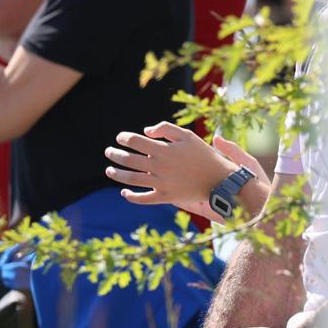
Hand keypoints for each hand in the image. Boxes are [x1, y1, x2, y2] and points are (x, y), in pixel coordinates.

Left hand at [106, 123, 262, 221]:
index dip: (124, 138)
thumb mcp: (187, 136)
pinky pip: (143, 198)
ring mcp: (161, 183)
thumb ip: (166, 129)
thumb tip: (145, 131)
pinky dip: (131, 197)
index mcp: (164, 150)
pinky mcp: (165, 197)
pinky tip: (123, 193)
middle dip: (115, 155)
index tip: (119, 137)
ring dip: (117, 175)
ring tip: (109, 170)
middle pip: (129, 160)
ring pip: (131, 180)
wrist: (219, 178)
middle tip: (108, 152)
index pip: (136, 142)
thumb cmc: (203, 154)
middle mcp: (159, 167)